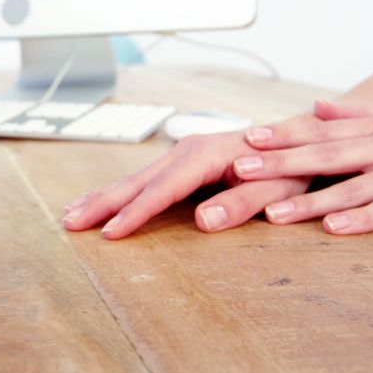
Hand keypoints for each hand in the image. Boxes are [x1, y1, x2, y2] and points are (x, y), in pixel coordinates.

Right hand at [63, 115, 315, 238]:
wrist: (302, 140)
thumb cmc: (294, 166)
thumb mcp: (280, 188)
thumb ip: (242, 203)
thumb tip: (202, 223)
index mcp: (208, 155)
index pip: (163, 190)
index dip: (135, 213)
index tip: (110, 233)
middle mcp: (188, 150)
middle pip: (137, 182)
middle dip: (101, 204)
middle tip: (70, 223)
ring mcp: (182, 154)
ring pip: (133, 180)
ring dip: (101, 198)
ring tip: (70, 215)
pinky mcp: (181, 163)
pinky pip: (142, 180)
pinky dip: (117, 193)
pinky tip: (99, 202)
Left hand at [233, 101, 372, 233]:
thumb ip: (356, 117)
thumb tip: (314, 107)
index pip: (322, 131)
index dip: (284, 135)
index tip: (248, 139)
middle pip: (326, 155)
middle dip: (282, 163)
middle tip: (242, 170)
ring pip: (351, 188)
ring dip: (310, 201)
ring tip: (274, 213)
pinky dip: (361, 220)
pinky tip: (333, 228)